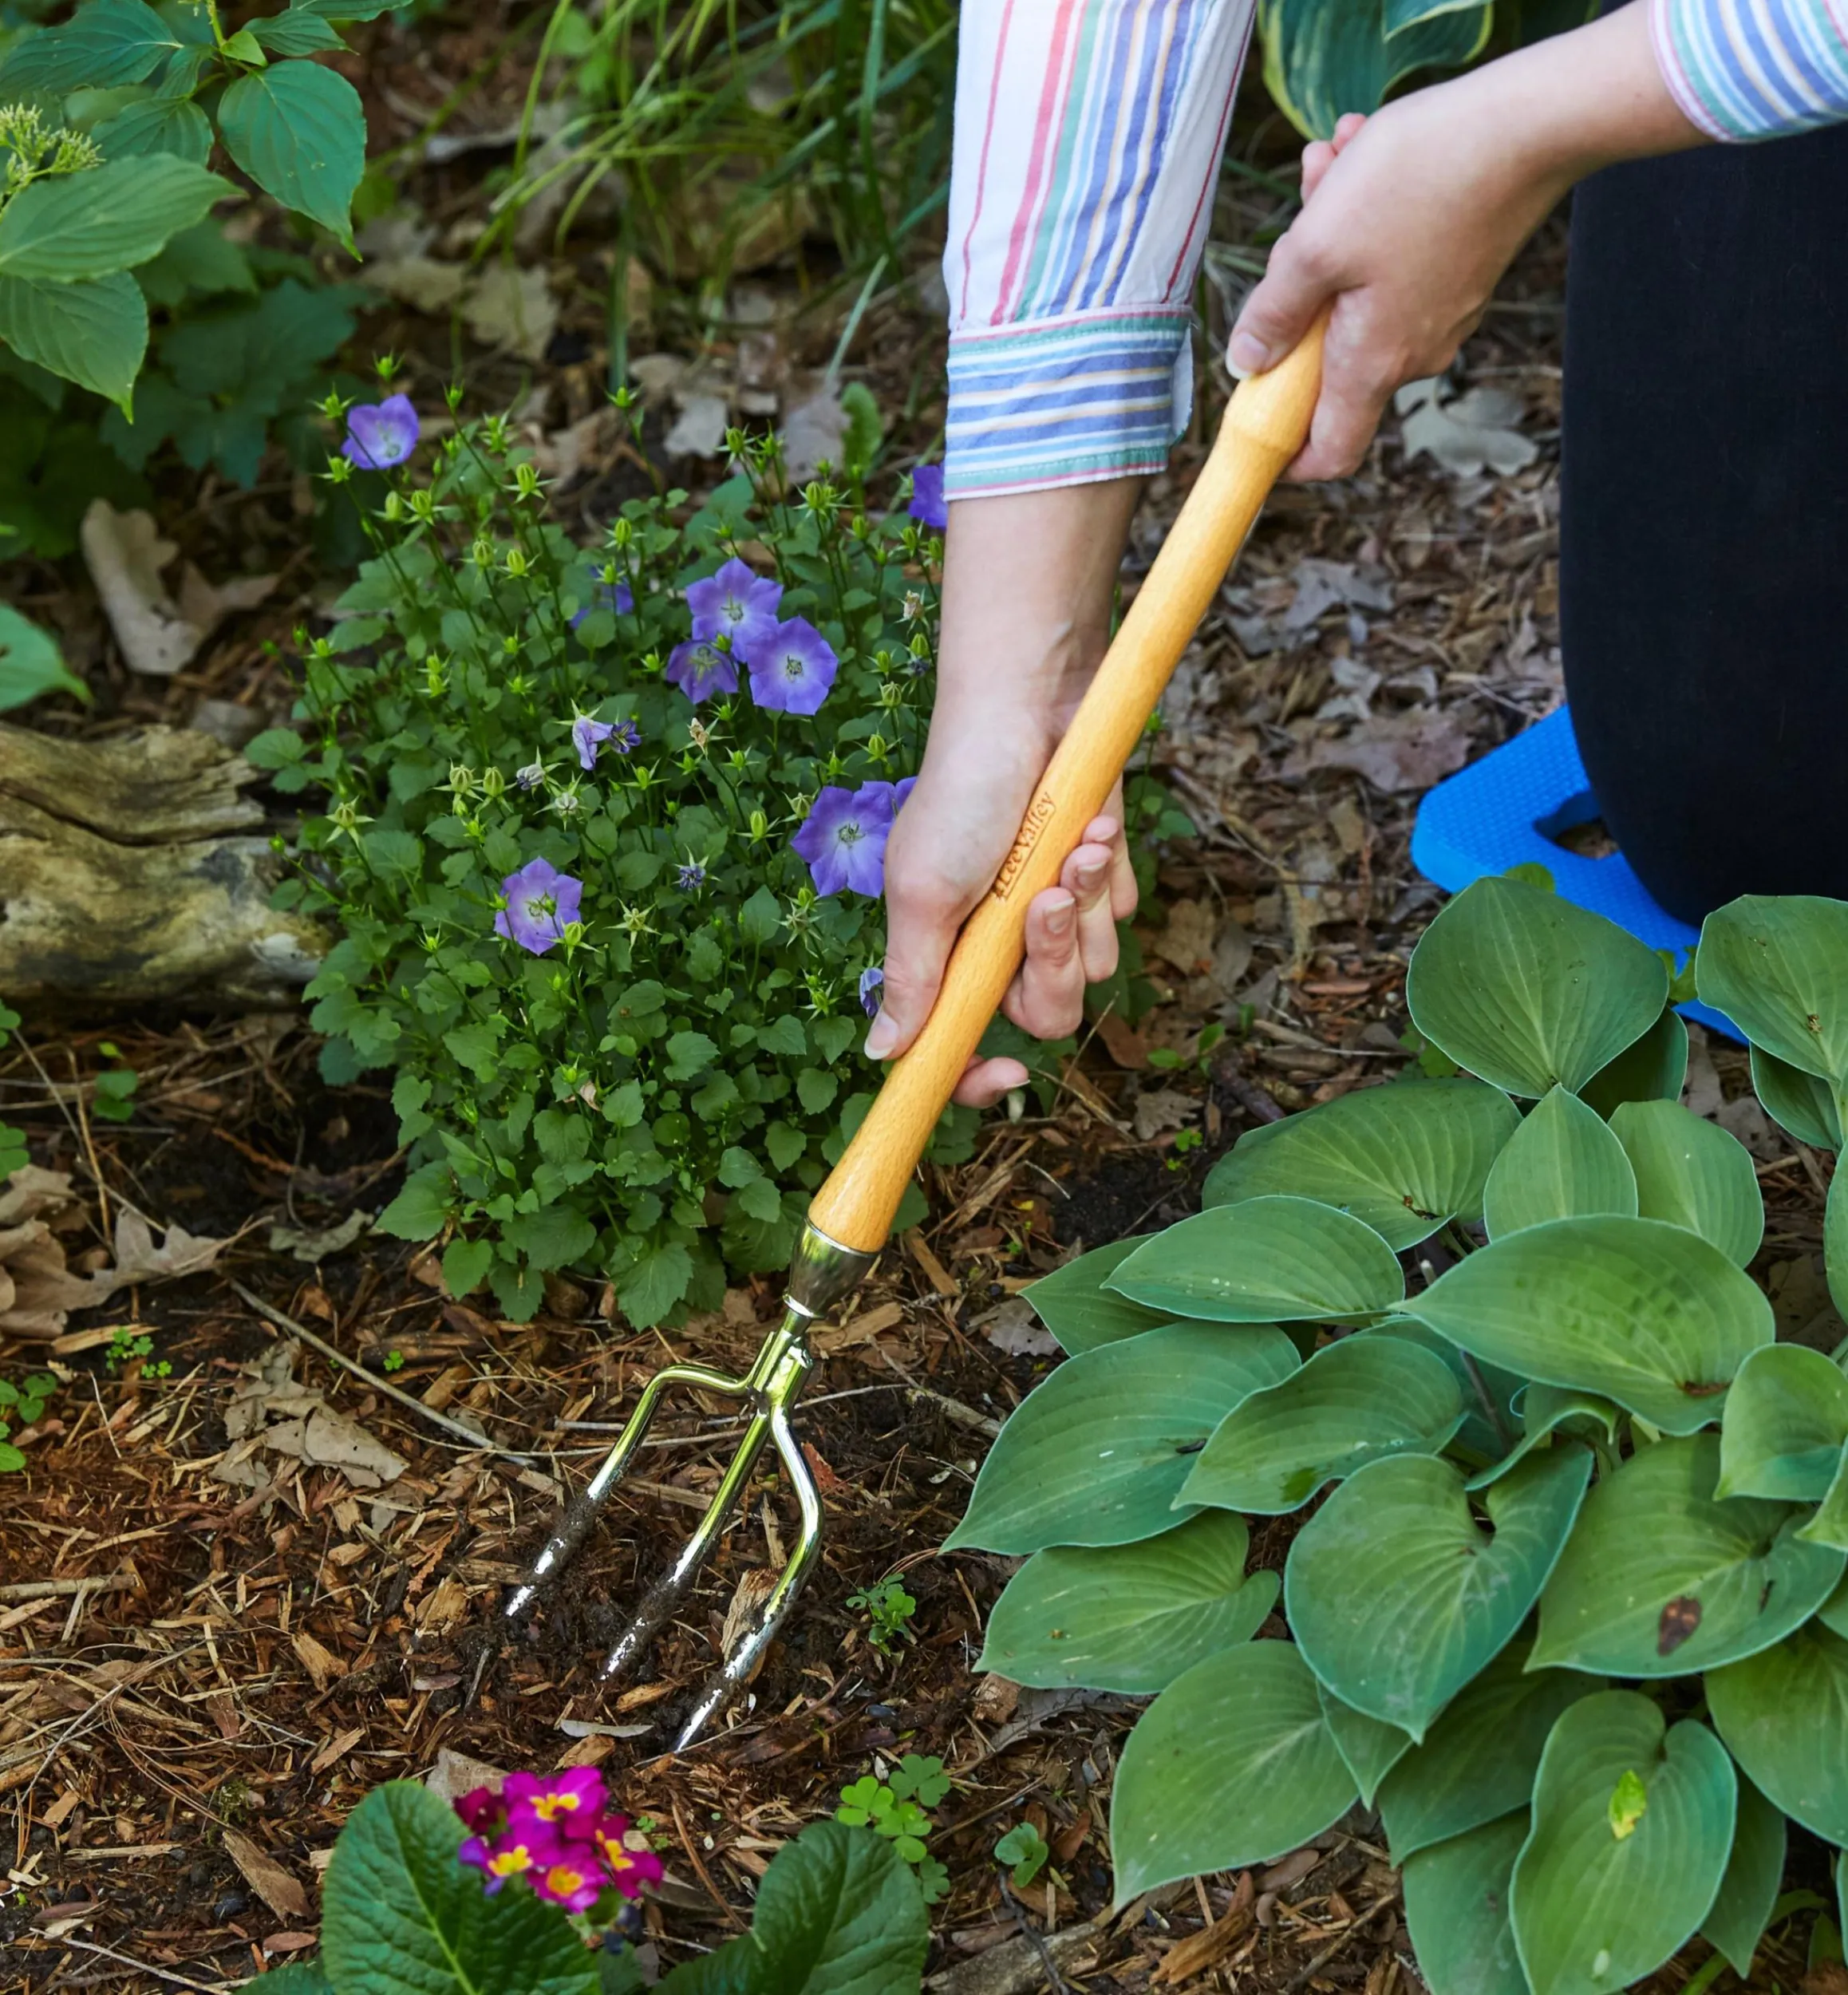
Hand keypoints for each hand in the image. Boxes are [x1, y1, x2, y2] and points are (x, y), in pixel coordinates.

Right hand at [878, 743, 1135, 1105]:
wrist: (1031, 705)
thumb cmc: (964, 792)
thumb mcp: (922, 890)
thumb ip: (911, 977)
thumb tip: (883, 1054)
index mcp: (947, 952)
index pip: (959, 1043)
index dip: (977, 1073)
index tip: (1006, 1073)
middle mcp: (1000, 941)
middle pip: (1046, 1013)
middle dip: (1053, 962)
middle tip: (1044, 901)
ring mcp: (1052, 909)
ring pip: (1095, 966)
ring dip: (1086, 906)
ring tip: (1069, 845)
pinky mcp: (1098, 876)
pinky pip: (1122, 914)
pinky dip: (1109, 872)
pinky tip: (1090, 826)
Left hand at [1228, 0, 1705, 480]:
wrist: (1526, 124)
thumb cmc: (1416, 181)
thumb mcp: (1314, 245)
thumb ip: (1273, 312)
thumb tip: (1246, 361)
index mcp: (1373, 365)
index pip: (1331, 451)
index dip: (1288, 453)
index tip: (1258, 424)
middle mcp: (1414, 352)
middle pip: (1329, 352)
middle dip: (1298, 287)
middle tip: (1298, 213)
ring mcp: (1442, 313)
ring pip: (1356, 291)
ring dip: (1329, 231)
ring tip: (1331, 160)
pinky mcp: (1461, 273)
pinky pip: (1394, 261)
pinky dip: (1369, 217)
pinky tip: (1362, 152)